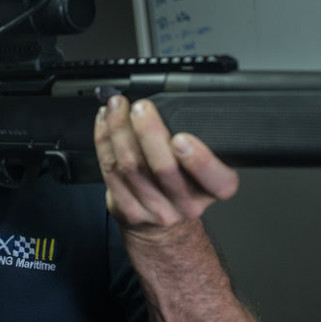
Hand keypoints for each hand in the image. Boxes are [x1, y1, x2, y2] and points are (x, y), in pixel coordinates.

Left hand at [93, 95, 238, 238]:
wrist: (163, 223)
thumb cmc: (184, 183)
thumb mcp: (205, 165)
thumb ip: (201, 138)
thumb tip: (173, 98)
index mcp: (213, 189)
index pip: (216, 179)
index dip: (199, 160)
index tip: (182, 138)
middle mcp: (186, 203)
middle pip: (164, 168)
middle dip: (148, 131)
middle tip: (141, 108)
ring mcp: (156, 209)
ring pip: (131, 166)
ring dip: (120, 130)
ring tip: (117, 107)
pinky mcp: (128, 209)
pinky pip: (110, 171)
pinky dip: (104, 141)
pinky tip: (106, 123)